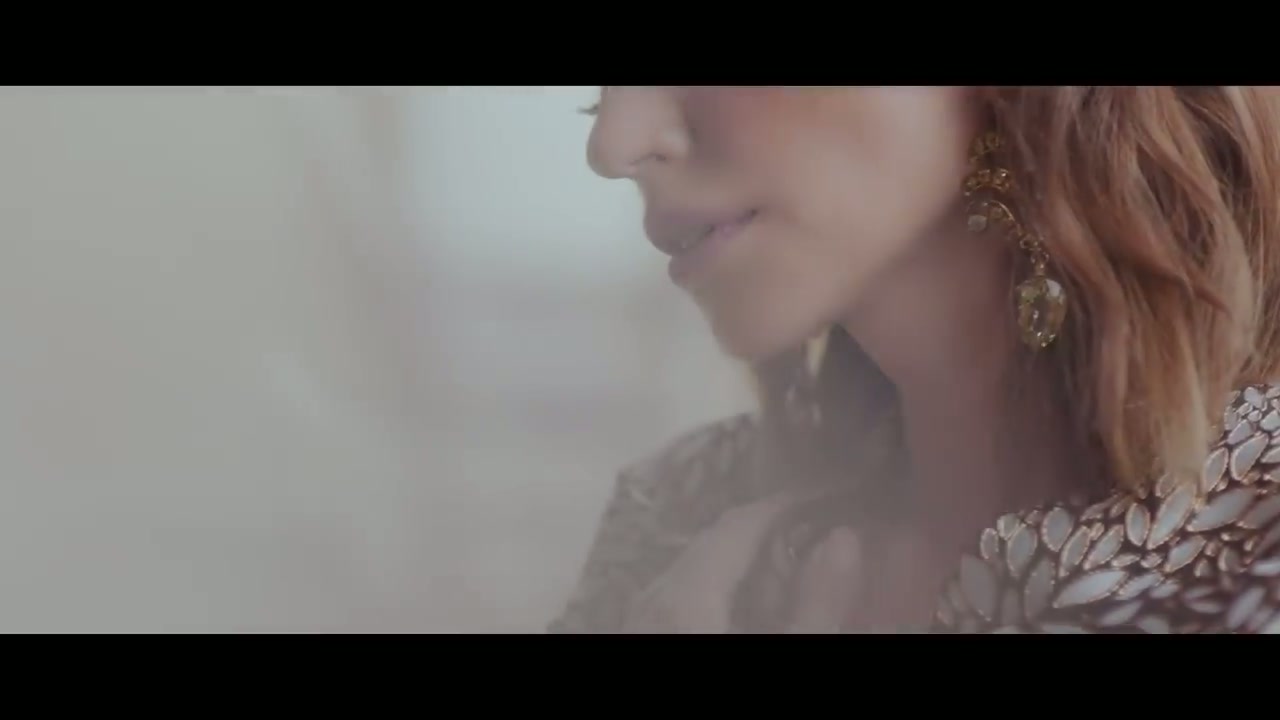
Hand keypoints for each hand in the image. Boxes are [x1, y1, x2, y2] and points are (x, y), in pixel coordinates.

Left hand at [621, 494, 862, 633]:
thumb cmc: (726, 693)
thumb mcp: (789, 646)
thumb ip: (817, 602)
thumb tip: (844, 538)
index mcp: (684, 592)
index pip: (741, 521)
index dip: (790, 502)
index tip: (835, 493)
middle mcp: (650, 597)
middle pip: (717, 546)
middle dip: (771, 539)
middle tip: (826, 542)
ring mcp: (637, 621)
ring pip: (698, 578)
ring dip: (747, 574)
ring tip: (796, 583)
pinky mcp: (643, 634)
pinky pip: (683, 605)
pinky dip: (723, 600)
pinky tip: (752, 614)